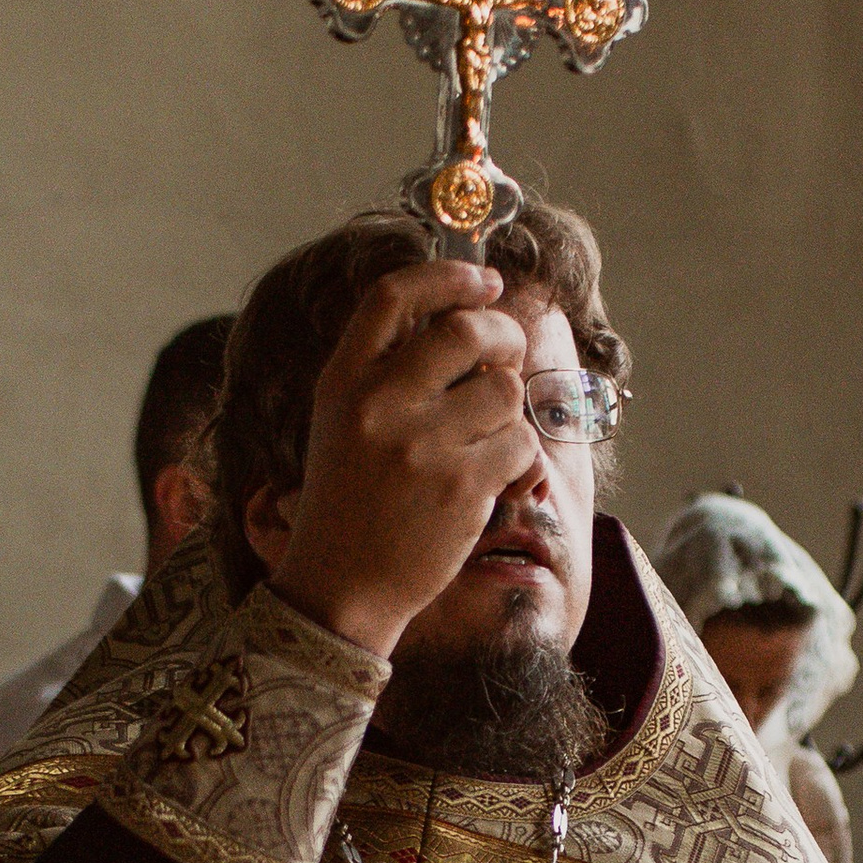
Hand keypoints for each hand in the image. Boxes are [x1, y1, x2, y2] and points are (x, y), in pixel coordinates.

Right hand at [252, 264, 535, 659]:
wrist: (341, 587)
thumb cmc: (350, 501)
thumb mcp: (341, 422)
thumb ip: (385, 369)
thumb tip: (465, 314)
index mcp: (342, 382)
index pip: (394, 296)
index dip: (449, 275)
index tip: (485, 279)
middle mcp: (379, 405)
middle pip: (466, 329)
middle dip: (503, 334)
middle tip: (507, 353)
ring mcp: (423, 446)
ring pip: (505, 389)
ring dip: (508, 408)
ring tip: (483, 436)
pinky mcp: (463, 486)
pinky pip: (521, 442)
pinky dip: (517, 456)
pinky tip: (490, 475)